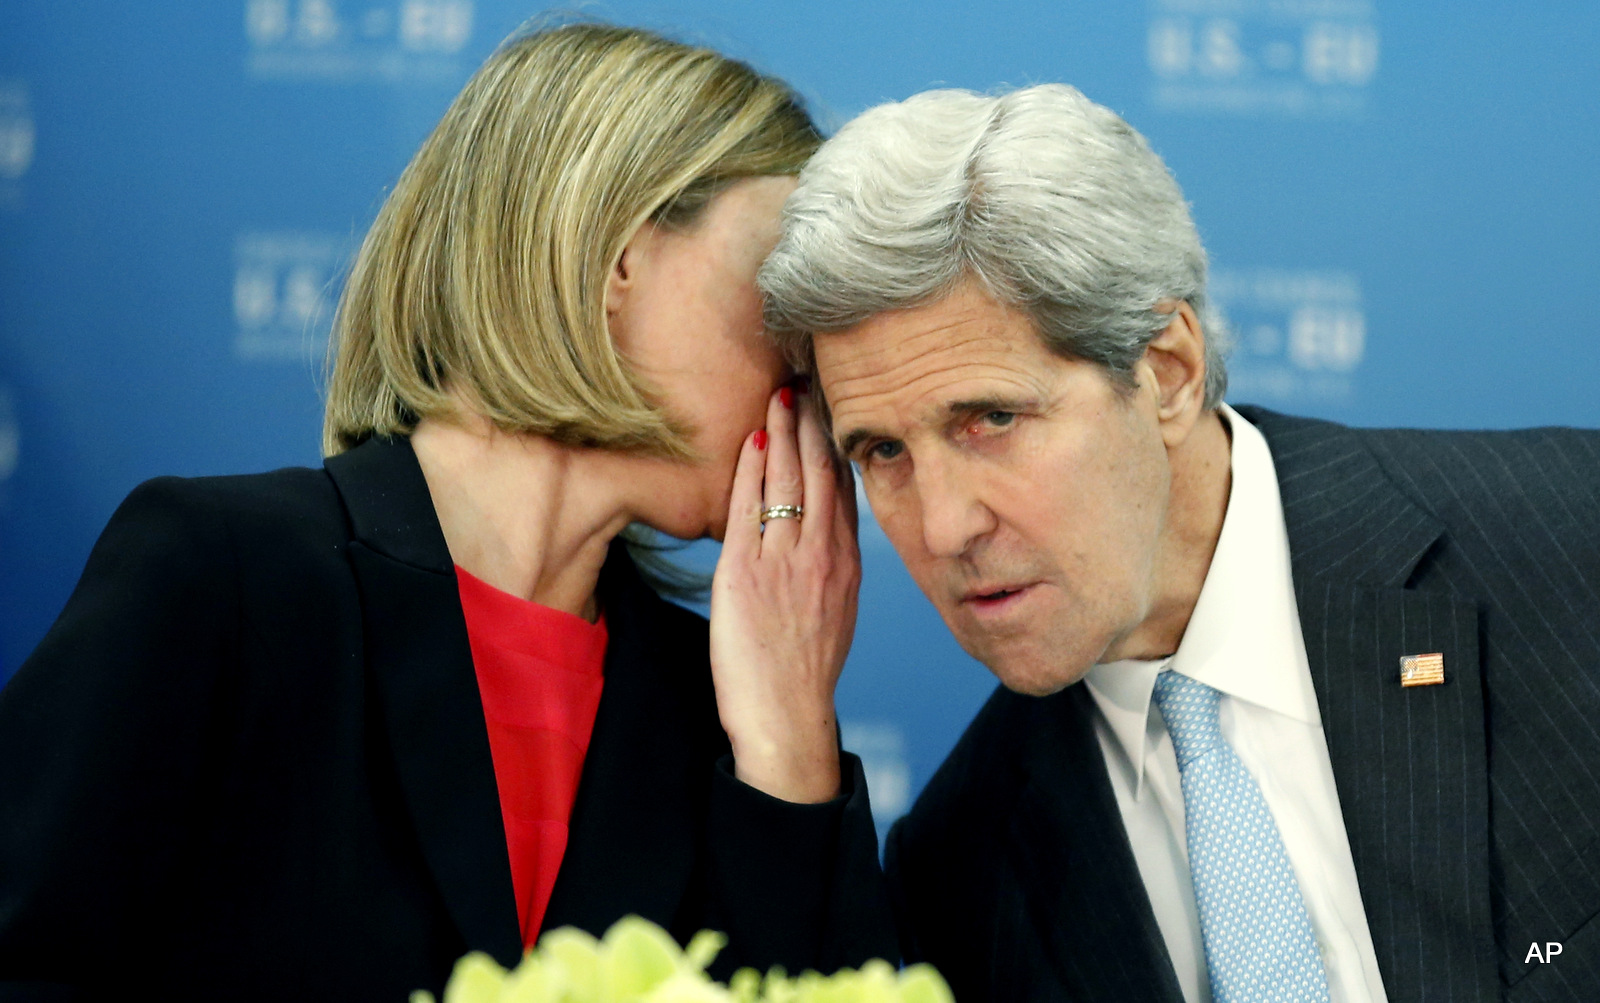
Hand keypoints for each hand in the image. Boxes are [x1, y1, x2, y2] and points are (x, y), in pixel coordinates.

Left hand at [708, 383, 860, 802]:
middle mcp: (821, 555)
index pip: (845, 487)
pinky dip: (751, 469)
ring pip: (788, 481)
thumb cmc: (804, 672)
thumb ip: (831, 565)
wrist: (787, 717)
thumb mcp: (835, 611)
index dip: (838, 443)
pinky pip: (749, 508)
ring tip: (779, 395)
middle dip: (814, 423)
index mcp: (846, 563)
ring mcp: (785, 562)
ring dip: (782, 432)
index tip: (833, 407)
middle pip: (821, 473)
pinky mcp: (745, 574)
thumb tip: (826, 533)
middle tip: (807, 379)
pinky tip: (750, 440)